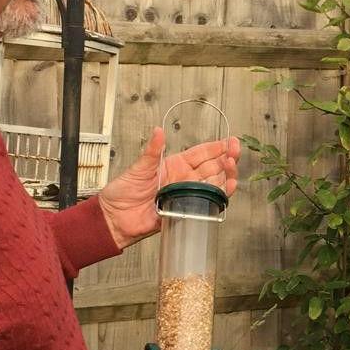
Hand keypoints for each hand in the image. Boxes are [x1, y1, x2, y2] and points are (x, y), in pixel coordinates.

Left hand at [97, 127, 240, 248]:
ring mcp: (187, 194)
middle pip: (212, 167)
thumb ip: (152, 151)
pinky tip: (229, 186)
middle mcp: (184, 179)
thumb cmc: (122, 193)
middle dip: (226, 158)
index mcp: (174, 165)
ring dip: (226, 174)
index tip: (229, 141)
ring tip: (231, 165)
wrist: (115, 219)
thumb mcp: (138, 168)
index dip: (216, 147)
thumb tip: (158, 131)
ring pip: (214, 183)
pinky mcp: (187, 210)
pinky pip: (209, 202)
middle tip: (234, 151)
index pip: (201, 153)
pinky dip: (221, 195)